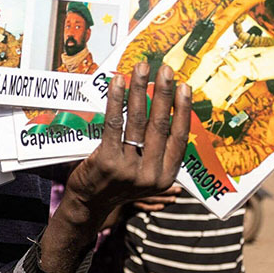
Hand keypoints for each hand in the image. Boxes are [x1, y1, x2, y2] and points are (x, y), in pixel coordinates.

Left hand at [65, 62, 190, 216]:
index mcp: (166, 177)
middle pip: (159, 125)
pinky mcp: (106, 161)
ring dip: (140, 90)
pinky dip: (116, 100)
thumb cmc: (118, 182)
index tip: (184, 87)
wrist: (89, 203)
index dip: (183, 111)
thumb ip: (158, 150)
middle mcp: (150, 175)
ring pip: (137, 121)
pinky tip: (118, 83)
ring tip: (142, 68)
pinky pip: (114, 124)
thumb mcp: (146, 174)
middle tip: (166, 70)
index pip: (180, 138)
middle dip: (163, 93)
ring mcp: (128, 169)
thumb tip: (167, 110)